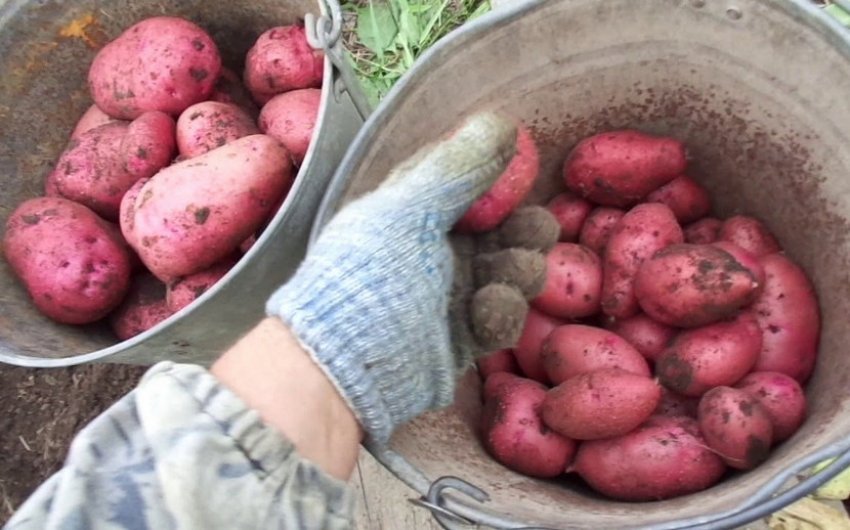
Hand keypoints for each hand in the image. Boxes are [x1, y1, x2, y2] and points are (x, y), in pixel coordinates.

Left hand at [266, 112, 517, 442]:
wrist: (345, 367)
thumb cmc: (368, 277)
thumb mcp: (406, 211)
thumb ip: (457, 167)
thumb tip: (503, 121)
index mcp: (414, 209)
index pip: (470, 182)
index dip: (501, 179)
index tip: (520, 179)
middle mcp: (434, 248)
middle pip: (503, 228)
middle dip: (523, 230)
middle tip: (529, 234)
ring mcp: (449, 294)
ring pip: (511, 272)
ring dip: (516, 271)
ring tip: (501, 279)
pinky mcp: (463, 337)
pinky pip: (501, 316)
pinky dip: (500, 313)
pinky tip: (487, 312)